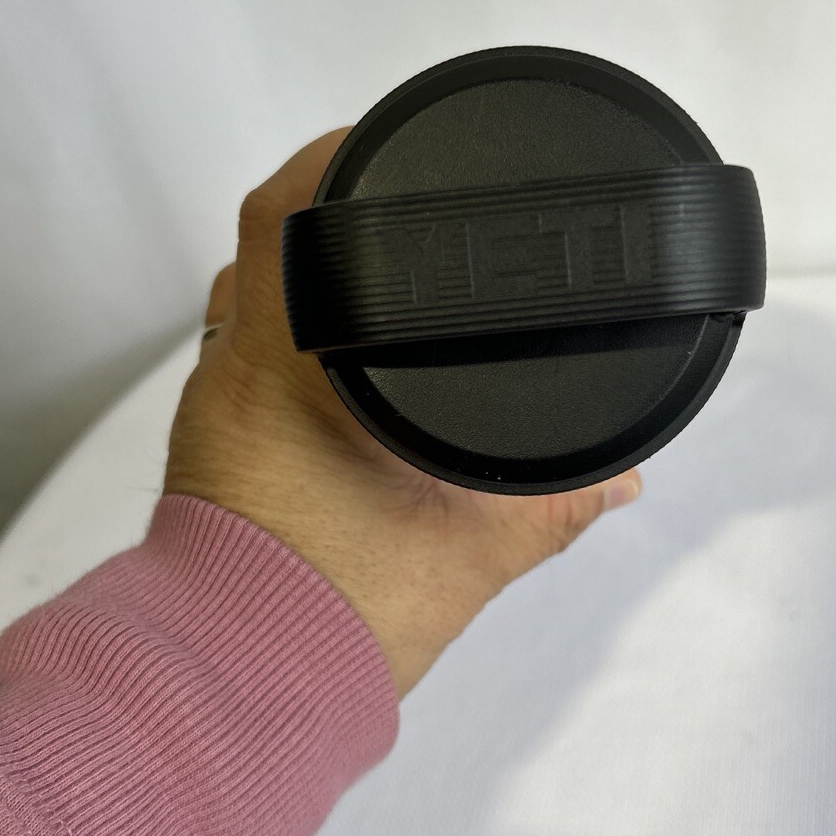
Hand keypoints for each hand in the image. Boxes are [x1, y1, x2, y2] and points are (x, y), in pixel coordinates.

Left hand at [164, 131, 641, 698]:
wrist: (239, 694)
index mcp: (284, 369)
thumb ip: (551, 507)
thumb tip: (621, 477)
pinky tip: (350, 356)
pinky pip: (246, 355)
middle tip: (405, 208)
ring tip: (385, 273)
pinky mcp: (214, 450)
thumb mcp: (465, 556)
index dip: (335, 157)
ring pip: (248, 301)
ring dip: (306, 275)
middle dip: (330, 211)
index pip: (284, 213)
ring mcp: (215, 410)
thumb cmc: (328, 622)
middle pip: (262, 244)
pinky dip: (295, 335)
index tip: (391, 141)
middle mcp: (233, 375)